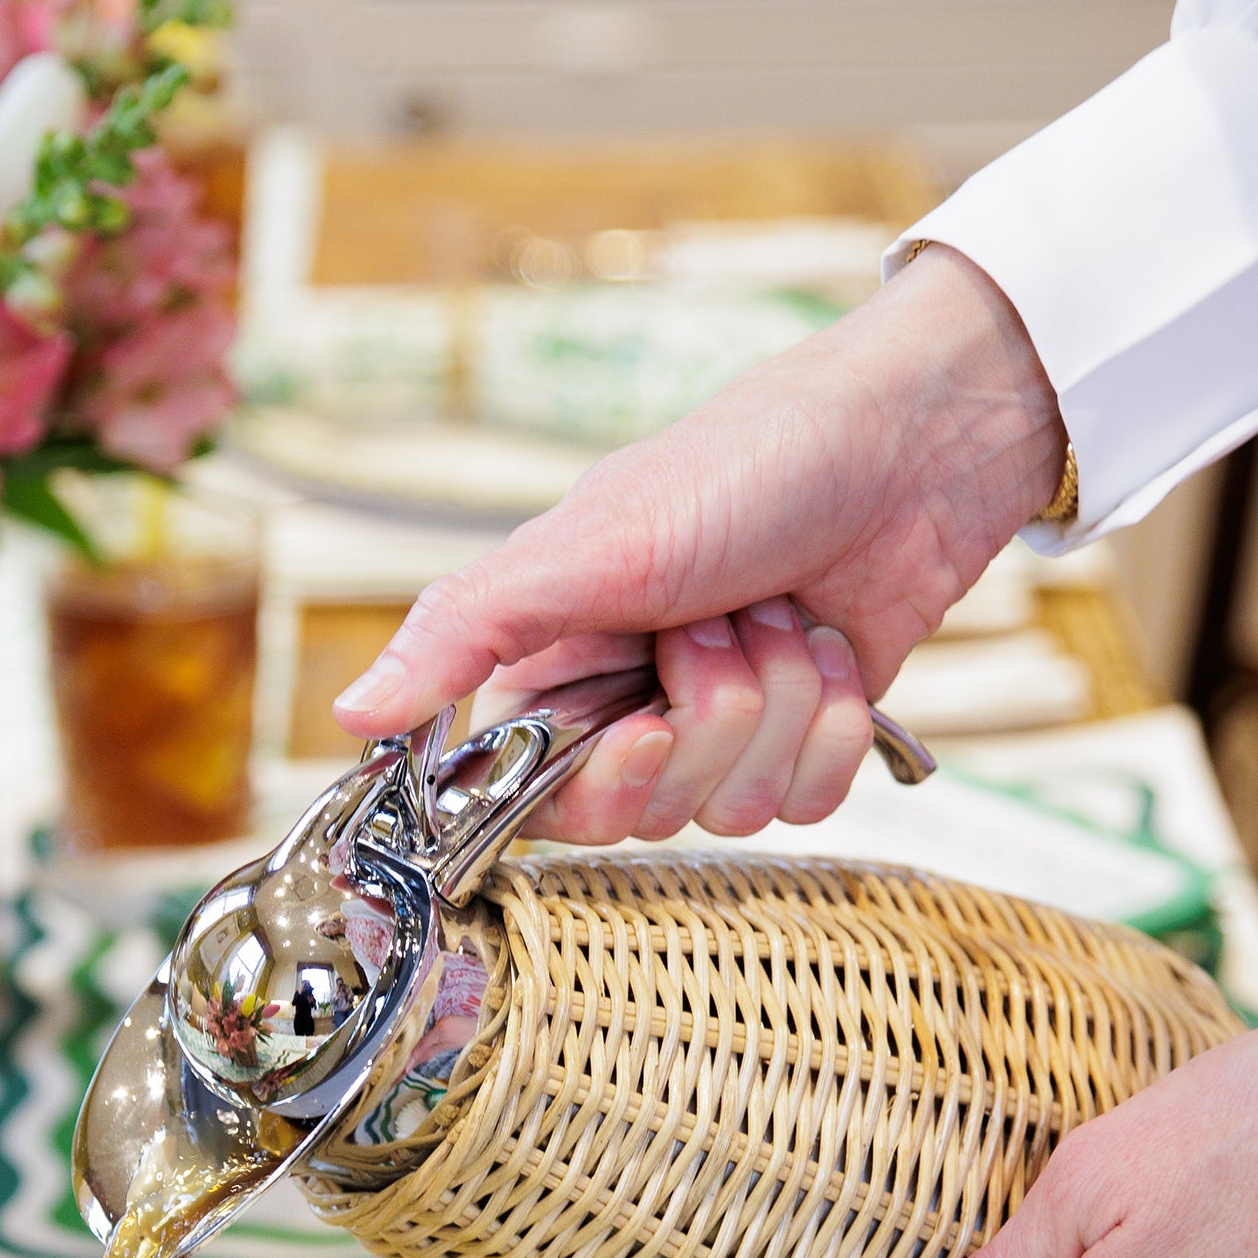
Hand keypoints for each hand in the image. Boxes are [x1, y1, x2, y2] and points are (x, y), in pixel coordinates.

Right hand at [332, 246, 1067, 841]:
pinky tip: (833, 648)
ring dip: (777, 703)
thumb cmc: (739, 469)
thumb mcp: (584, 547)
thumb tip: (349, 715)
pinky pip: (809, 802)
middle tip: (718, 625)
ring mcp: (717, 731)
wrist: (907, 444)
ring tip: (780, 613)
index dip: (591, 786)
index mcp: (553, 667)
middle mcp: (626, 708)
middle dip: (702, 719)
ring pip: (731, 810)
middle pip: (641, 814)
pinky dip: (835, 723)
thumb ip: (462, 632)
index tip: (640, 727)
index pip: (527, 798)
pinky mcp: (799, 743)